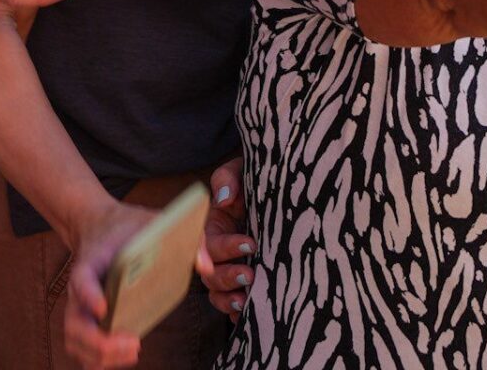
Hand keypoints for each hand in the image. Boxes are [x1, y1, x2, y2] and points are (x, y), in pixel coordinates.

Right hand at [62, 199, 212, 369]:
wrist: (100, 227)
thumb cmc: (129, 226)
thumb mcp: (155, 220)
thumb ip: (184, 237)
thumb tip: (206, 267)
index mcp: (91, 262)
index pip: (82, 280)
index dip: (89, 296)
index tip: (104, 308)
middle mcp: (79, 289)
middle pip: (75, 324)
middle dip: (100, 341)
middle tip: (133, 341)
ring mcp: (80, 307)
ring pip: (75, 341)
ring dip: (99, 354)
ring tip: (134, 349)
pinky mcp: (86, 318)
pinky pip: (81, 347)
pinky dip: (96, 358)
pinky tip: (124, 355)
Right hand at [200, 157, 254, 319]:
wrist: (278, 187)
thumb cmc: (256, 178)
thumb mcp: (241, 170)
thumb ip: (228, 178)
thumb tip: (224, 198)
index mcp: (212, 228)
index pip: (207, 244)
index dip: (223, 248)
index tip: (250, 244)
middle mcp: (217, 252)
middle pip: (210, 273)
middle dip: (226, 277)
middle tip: (250, 276)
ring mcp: (230, 268)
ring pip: (218, 292)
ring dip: (228, 299)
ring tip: (247, 301)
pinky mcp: (244, 281)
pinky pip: (233, 303)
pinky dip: (237, 313)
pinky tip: (250, 317)